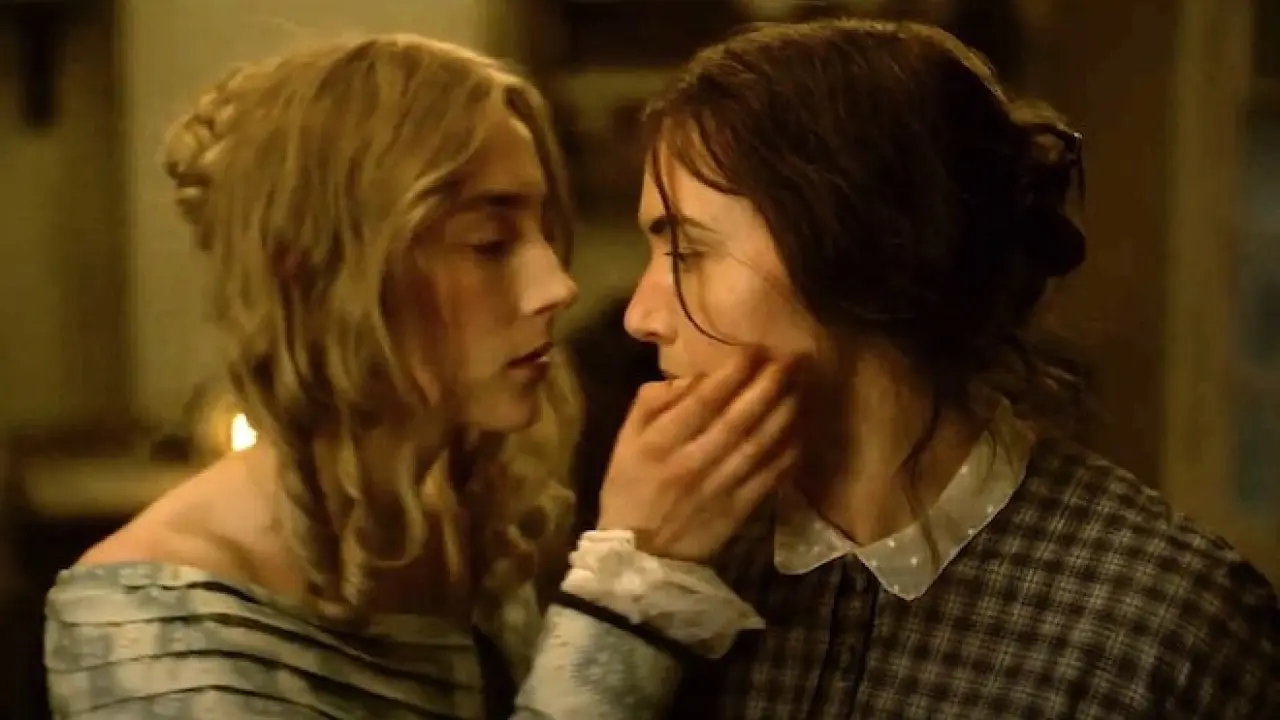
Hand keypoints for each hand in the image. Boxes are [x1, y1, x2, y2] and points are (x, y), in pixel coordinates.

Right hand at [596, 352, 799, 562]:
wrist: (641, 555)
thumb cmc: (630, 488)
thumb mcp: (624, 441)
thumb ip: (652, 403)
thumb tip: (693, 378)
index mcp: (660, 443)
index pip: (704, 400)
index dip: (733, 372)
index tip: (754, 349)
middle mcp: (692, 462)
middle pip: (739, 418)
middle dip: (769, 384)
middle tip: (791, 359)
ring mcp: (720, 488)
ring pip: (760, 444)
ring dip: (786, 412)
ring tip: (802, 385)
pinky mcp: (739, 510)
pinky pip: (770, 475)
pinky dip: (789, 450)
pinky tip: (801, 428)